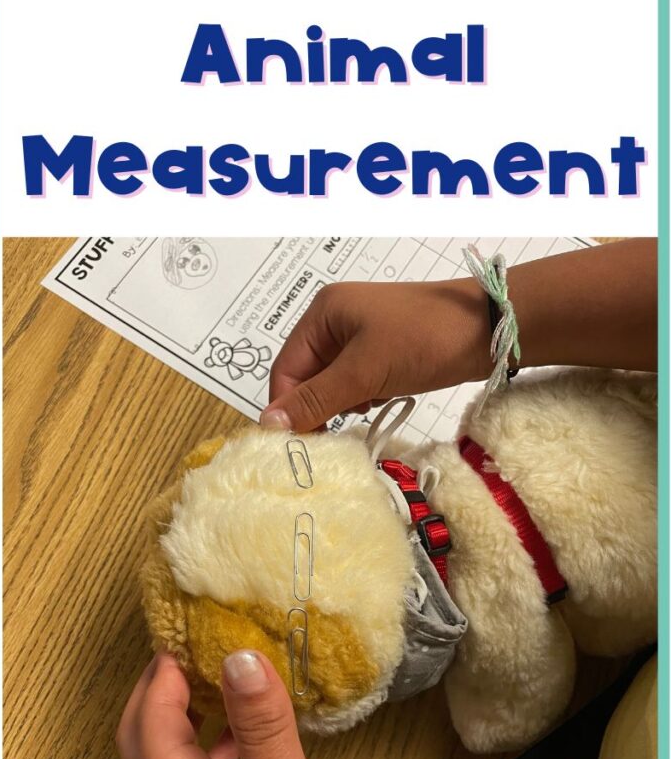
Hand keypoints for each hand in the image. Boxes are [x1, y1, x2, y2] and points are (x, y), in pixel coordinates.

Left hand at [117, 651, 355, 758]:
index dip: (166, 664)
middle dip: (164, 682)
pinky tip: (256, 730)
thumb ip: (262, 727)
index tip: (192, 621)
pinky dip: (218, 738)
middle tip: (198, 640)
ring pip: (173, 751)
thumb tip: (239, 655)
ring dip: (190, 708)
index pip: (150, 712)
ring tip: (226, 672)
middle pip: (146, 730)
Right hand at [261, 278, 489, 431]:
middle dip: (320, 404)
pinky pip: (359, 380)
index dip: (288, 407)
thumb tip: (267, 425)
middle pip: (308, 376)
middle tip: (336, 433)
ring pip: (334, 382)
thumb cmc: (423, 340)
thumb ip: (316, 399)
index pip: (286, 370)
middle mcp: (337, 319)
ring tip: (369, 406)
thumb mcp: (364, 372)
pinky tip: (383, 400)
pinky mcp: (386, 349)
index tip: (299, 445)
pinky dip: (365, 396)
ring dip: (344, 402)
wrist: (491, 328)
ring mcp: (363, 334)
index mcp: (323, 313)